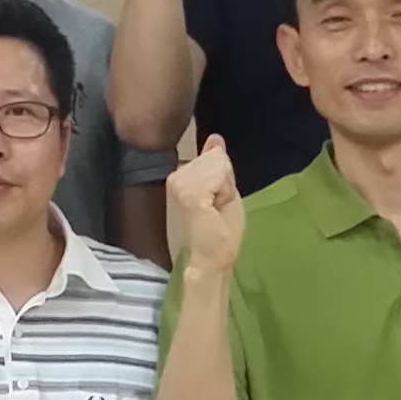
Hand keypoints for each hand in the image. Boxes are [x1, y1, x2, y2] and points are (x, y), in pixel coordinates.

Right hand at [166, 138, 244, 272]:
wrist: (209, 262)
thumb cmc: (217, 234)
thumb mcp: (223, 191)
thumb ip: (217, 165)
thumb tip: (215, 137)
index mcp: (180, 177)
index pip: (212, 156)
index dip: (223, 179)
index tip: (214, 204)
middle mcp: (174, 175)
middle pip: (216, 157)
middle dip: (224, 182)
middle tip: (215, 209)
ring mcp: (178, 182)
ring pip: (218, 164)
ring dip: (225, 189)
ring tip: (215, 211)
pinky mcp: (187, 191)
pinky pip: (219, 173)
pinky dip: (225, 192)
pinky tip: (215, 209)